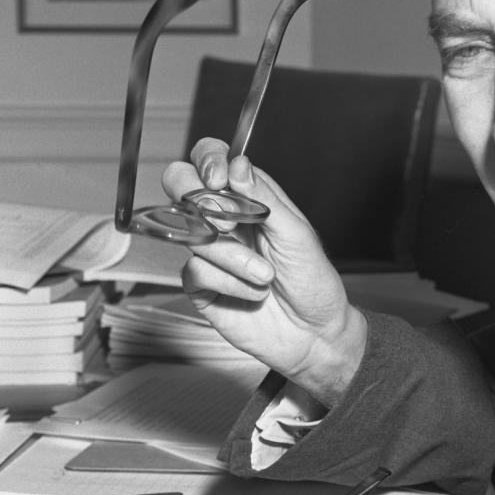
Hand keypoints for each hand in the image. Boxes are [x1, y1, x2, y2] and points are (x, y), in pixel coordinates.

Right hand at [164, 138, 366, 404]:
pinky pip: (195, 270)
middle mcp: (225, 219)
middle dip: (195, 197)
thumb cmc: (313, 281)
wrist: (314, 334)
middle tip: (226, 220)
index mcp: (250, 198)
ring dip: (233, 256)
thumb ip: (264, 199)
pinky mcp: (200, 285)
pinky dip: (229, 282)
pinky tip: (252, 293)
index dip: (207, 161)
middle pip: (181, 185)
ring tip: (266, 275)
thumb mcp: (297, 234)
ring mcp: (210, 251)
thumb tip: (238, 165)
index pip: (212, 160)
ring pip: (191, 232)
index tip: (218, 178)